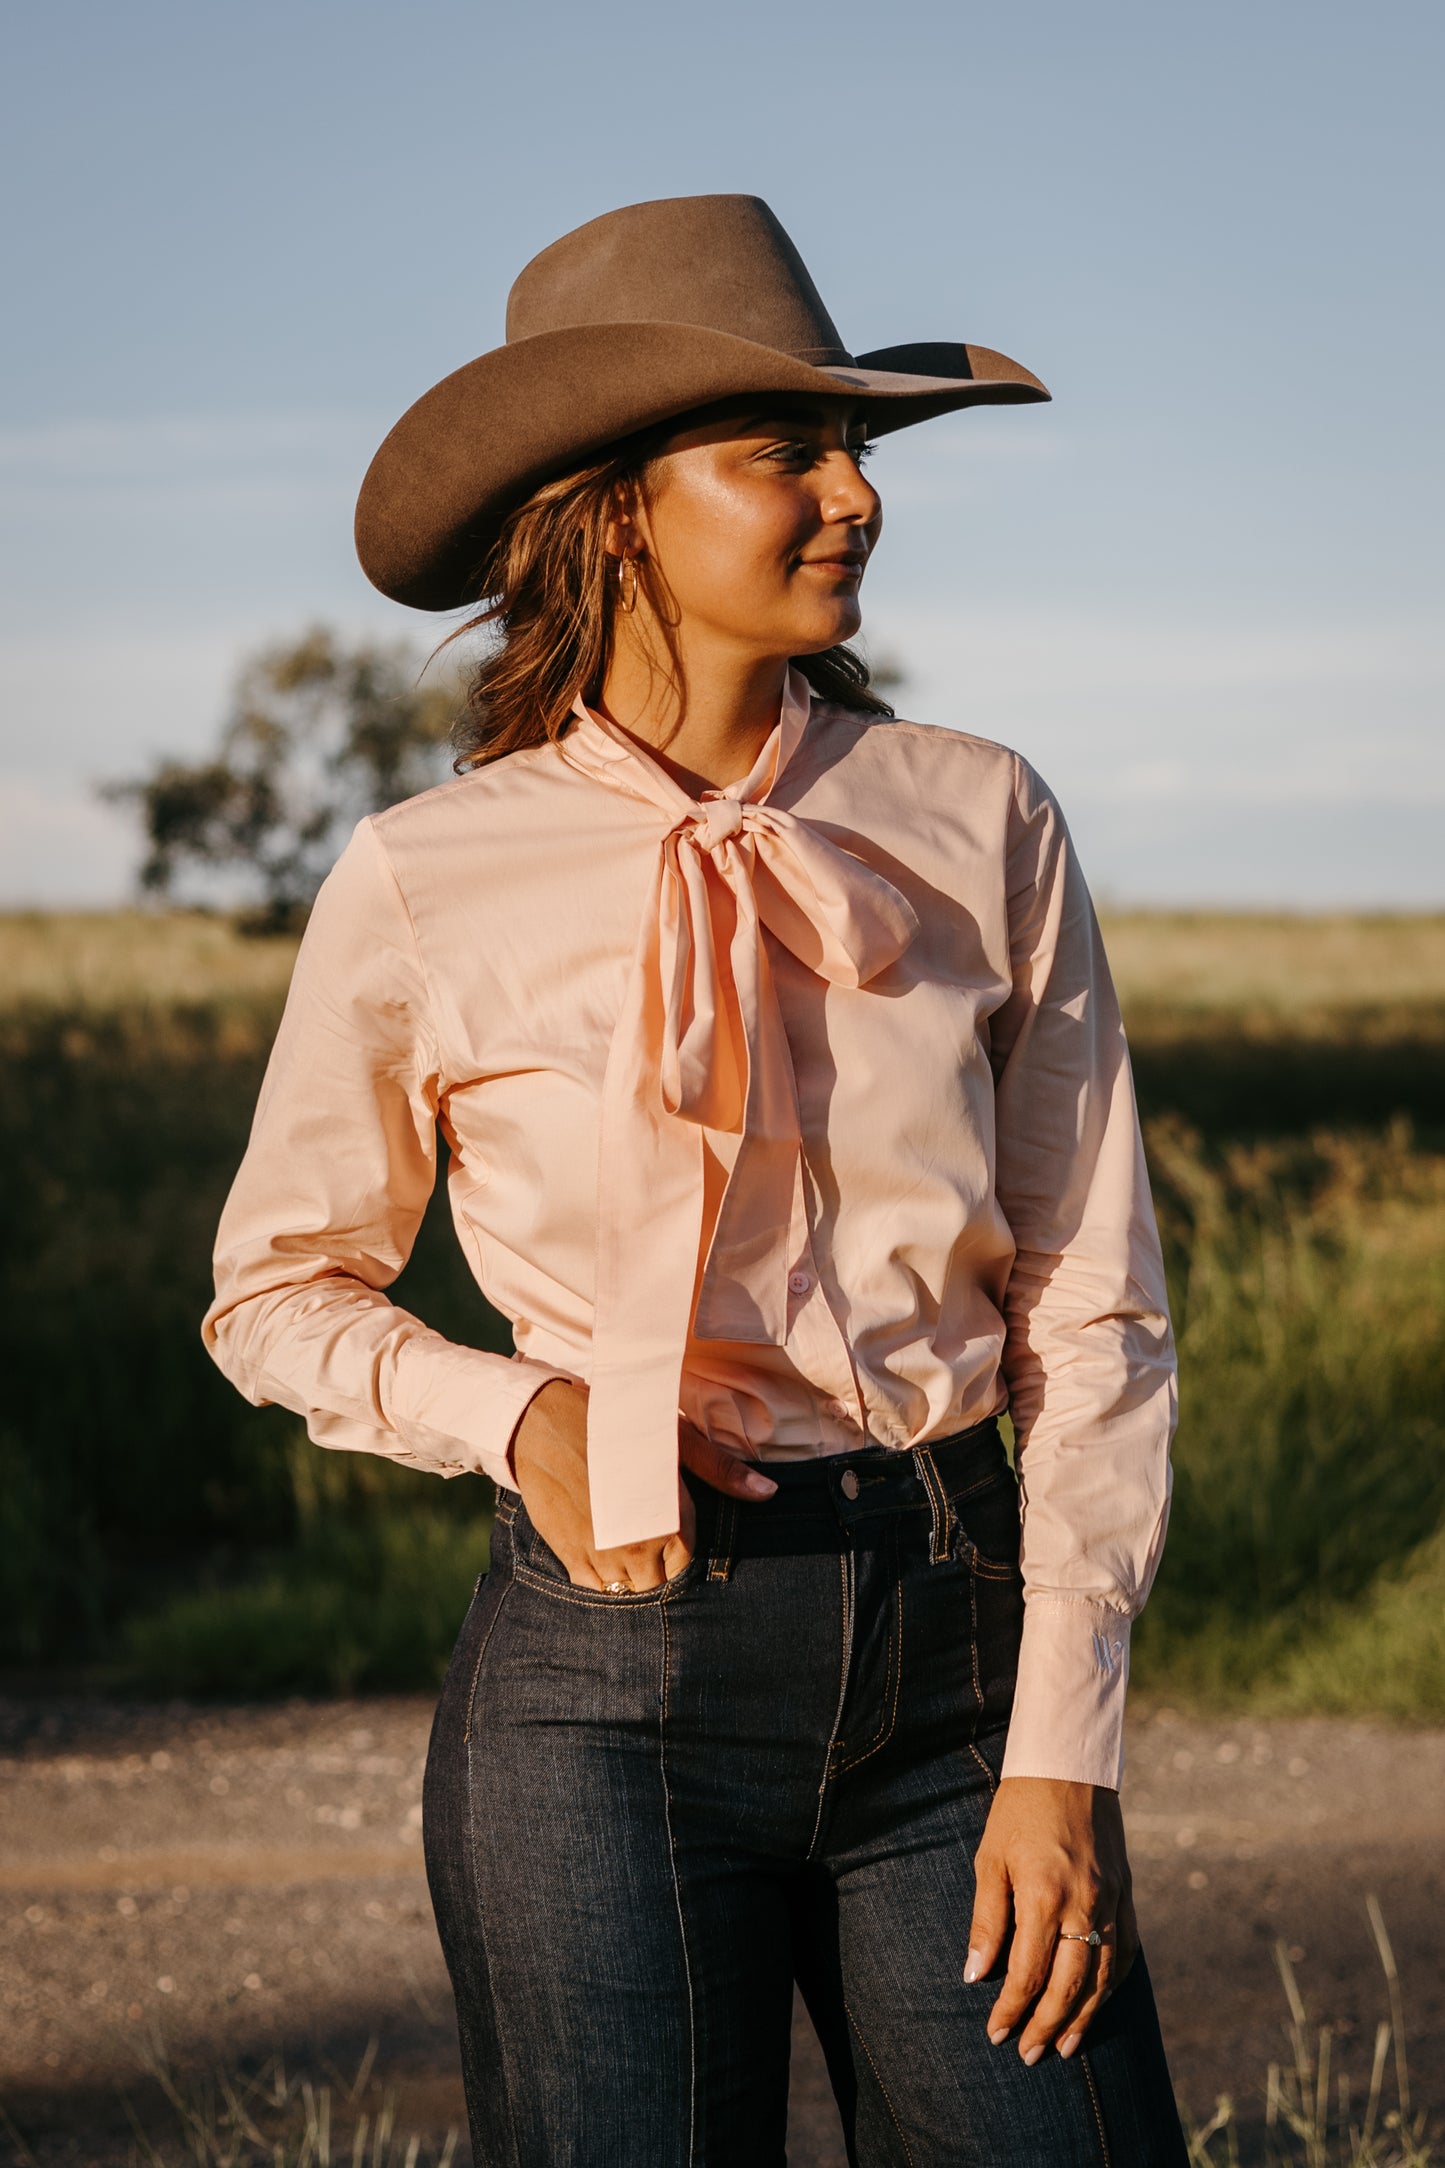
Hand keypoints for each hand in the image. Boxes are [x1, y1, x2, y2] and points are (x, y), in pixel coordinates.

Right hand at [510, 1381, 776, 1590]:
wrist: (546, 1421)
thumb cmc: (619, 1426)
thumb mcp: (676, 1440)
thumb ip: (723, 1472)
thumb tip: (769, 1492)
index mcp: (669, 1522)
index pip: (685, 1567)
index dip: (680, 1552)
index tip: (668, 1535)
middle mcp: (637, 1548)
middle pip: (657, 1586)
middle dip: (656, 1570)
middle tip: (645, 1540)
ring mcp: (601, 1556)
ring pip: (625, 1592)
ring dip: (627, 1577)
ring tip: (622, 1545)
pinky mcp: (569, 1555)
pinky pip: (593, 1588)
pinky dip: (599, 1578)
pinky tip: (600, 1550)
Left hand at [966, 1776, 1137, 2063]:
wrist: (1069, 1765)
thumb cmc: (1019, 1810)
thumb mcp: (990, 1858)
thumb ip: (987, 1919)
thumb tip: (975, 1974)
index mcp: (1044, 1894)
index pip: (1029, 1972)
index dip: (1011, 2008)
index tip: (996, 2034)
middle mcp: (1084, 1903)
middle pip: (1070, 1985)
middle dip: (1048, 2024)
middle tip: (1030, 2055)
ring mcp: (1113, 1900)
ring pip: (1103, 1976)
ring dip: (1084, 2016)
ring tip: (1064, 2046)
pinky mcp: (1127, 1891)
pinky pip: (1126, 1950)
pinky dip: (1114, 1983)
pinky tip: (1099, 2001)